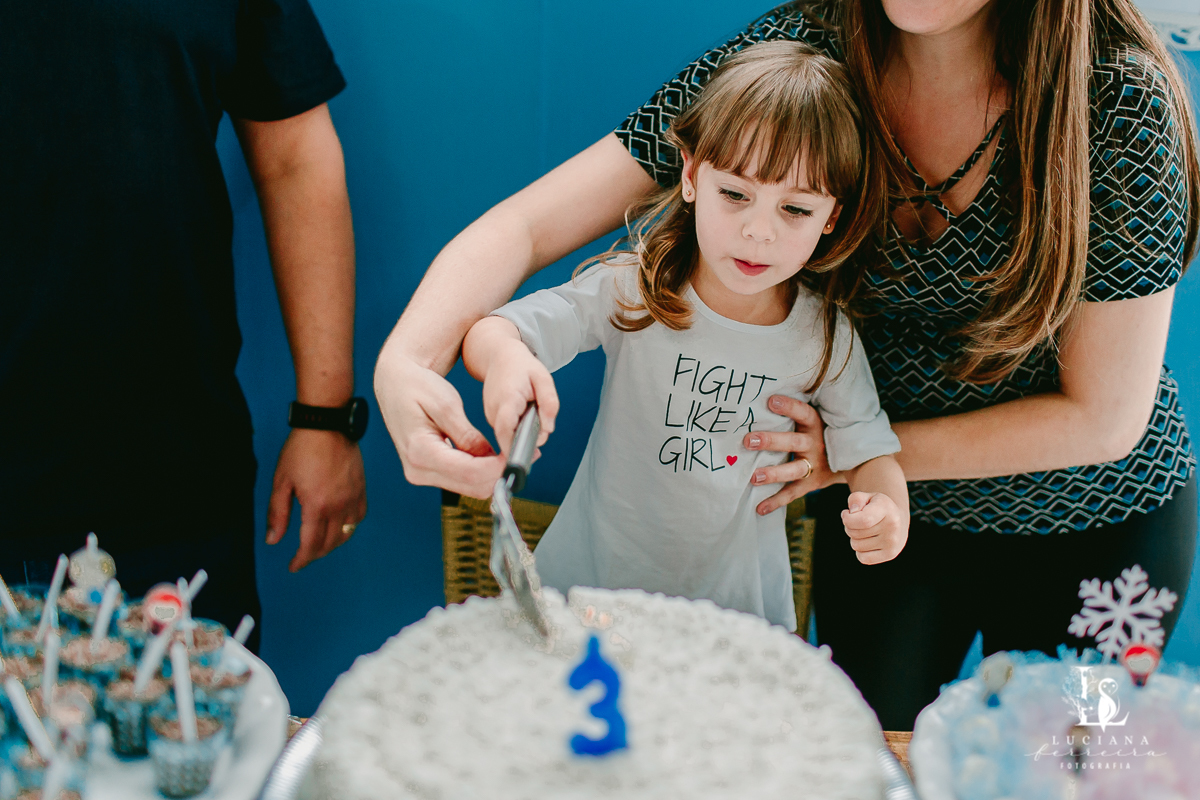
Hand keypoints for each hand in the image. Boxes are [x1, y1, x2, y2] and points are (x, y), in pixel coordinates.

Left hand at [266, 428, 367, 571]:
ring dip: (331, 544)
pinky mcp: (361, 490)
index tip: (293, 566)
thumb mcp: (281, 481)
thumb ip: (277, 513)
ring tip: (318, 544)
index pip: (310, 545)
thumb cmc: (301, 449)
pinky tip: (339, 527)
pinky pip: (358, 518)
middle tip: (302, 556)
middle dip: (314, 554)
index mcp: (316, 506)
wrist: (327, 425)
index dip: (301, 560)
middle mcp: (338, 506)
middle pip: (329, 544)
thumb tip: (273, 540)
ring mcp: (353, 498)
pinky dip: (348, 528)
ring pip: (346, 534)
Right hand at [374, 353, 504, 498]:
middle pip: (470, 486)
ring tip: (510, 452)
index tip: (516, 457)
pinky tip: (492, 456)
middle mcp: (417, 469)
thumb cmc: (417, 386)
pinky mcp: (427, 472)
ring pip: (467, 487)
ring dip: (492, 474)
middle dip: (499, 474)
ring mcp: (420, 474)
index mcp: (419, 451)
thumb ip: (467, 435)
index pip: (468, 473)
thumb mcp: (446, 404)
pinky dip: (479, 471)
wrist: (395, 384)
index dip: (497, 469)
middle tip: (524, 455)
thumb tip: (489, 456)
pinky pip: (459, 479)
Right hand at [480, 338, 557, 455]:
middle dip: (528, 440)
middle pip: (510, 438)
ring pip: (510, 436)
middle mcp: (494, 410)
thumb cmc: (522, 366)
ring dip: (524, 432)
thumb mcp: (543, 378)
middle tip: (542, 423)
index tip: (527, 460)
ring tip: (530, 410)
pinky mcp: (491, 418)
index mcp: (507, 399)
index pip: (506, 429)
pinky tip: (523, 413)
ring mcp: (490, 415)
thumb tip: (548, 430)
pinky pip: (508, 431)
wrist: (499, 356)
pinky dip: (519, 428)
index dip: (514, 447)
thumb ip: (549, 403)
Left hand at [746, 395, 840, 514]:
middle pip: (794, 442)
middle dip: (771, 442)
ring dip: (773, 474)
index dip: (788, 407)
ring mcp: (813, 466)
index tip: (770, 401)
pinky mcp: (810, 484)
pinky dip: (776, 502)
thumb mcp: (809, 421)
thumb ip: (791, 414)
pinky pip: (792, 493)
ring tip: (754, 477)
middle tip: (748, 441)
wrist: (847, 460)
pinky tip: (760, 508)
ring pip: (794, 470)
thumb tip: (757, 400)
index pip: (803, 413)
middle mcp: (814, 445)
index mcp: (814, 425)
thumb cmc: (815, 433)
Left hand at [840, 491, 907, 564]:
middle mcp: (892, 526)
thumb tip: (852, 512)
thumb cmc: (877, 507)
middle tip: (857, 522)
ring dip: (854, 539)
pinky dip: (860, 551)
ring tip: (865, 531)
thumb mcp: (867, 497)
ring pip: (856, 546)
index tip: (846, 514)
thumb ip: (856, 499)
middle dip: (849, 527)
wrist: (897, 519)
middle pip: (854, 533)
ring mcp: (893, 543)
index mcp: (887, 509)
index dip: (848, 519)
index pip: (862, 520)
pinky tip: (868, 542)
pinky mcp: (890, 554)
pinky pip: (862, 558)